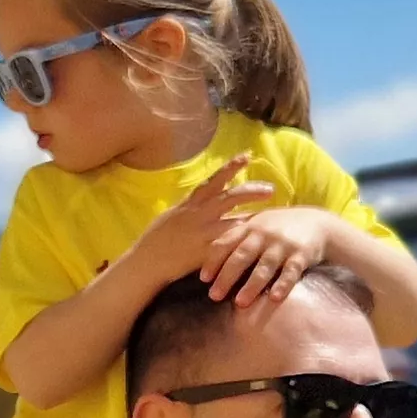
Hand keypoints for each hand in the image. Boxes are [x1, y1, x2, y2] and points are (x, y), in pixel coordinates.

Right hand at [119, 154, 274, 287]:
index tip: (247, 155)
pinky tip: (258, 240)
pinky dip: (242, 241)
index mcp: (190, 203)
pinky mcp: (205, 251)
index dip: (231, 167)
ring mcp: (203, 232)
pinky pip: (228, 244)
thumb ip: (189, 206)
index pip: (214, 180)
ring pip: (234, 220)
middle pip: (230, 197)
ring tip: (271, 215)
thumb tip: (201, 197)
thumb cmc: (155, 240)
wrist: (146, 262)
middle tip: (271, 189)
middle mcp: (198, 214)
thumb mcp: (171, 215)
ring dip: (254, 216)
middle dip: (252, 191)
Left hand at [199, 205, 353, 305]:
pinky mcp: (302, 254)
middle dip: (227, 276)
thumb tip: (206, 261)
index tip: (204, 279)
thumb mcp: (257, 226)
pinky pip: (291, 271)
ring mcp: (283, 244)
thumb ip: (236, 239)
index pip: (226, 243)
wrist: (317, 222)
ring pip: (265, 266)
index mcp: (249, 227)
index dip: (213, 261)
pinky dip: (283, 284)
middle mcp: (264, 234)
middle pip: (242, 256)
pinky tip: (274, 298)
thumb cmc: (278, 228)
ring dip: (252, 285)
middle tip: (214, 296)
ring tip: (240, 303)